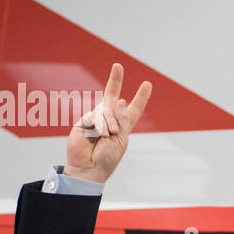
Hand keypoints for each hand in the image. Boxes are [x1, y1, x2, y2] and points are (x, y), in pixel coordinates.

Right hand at [65, 62, 151, 182]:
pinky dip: (100, 124)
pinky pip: (95, 114)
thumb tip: (119, 100)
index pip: (134, 109)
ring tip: (108, 135)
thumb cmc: (108, 157)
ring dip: (109, 121)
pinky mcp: (85, 120)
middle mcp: (110, 119)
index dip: (141, 97)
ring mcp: (96, 119)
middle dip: (115, 80)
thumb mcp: (121, 138)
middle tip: (118, 66)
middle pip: (113, 96)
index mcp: (123, 126)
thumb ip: (121, 119)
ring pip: (105, 107)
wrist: (89, 167)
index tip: (147, 85)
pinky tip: (99, 134)